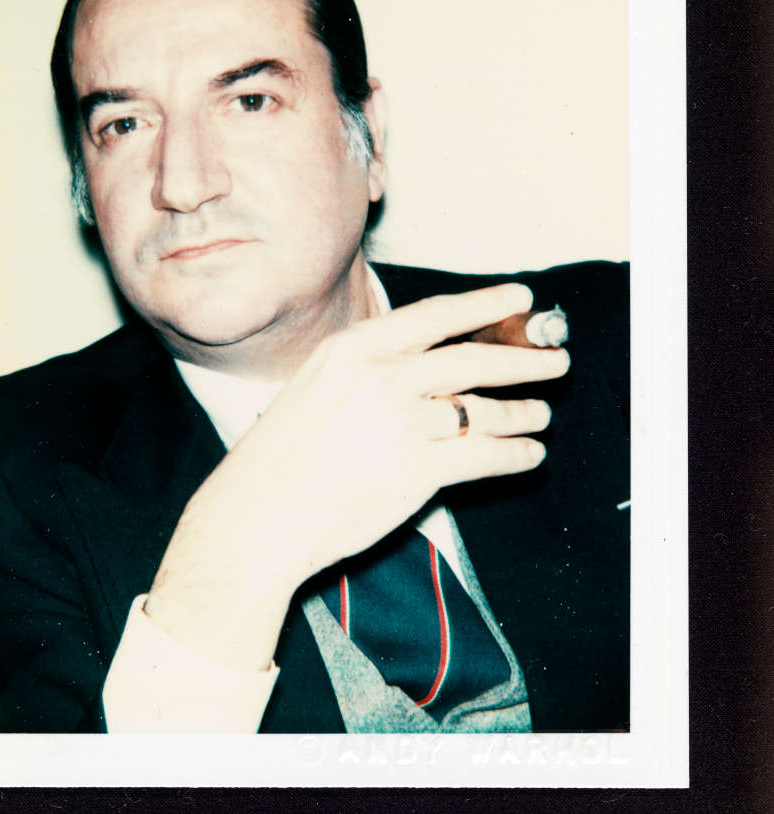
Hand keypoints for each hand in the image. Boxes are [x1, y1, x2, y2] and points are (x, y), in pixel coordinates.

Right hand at [145, 283, 568, 667]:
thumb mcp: (313, 386)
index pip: (437, 315)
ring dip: (524, 411)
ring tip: (541, 413)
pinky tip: (529, 454)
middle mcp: (383, 378)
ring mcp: (403, 424)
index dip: (486, 304)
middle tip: (555, 360)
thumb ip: (368, 368)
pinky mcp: (420, 472)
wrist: (258, 515)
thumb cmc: (279, 455)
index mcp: (353, 350)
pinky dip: (517, 454)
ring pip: (486, 410)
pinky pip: (487, 455)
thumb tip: (429, 363)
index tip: (519, 298)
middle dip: (525, 359)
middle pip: (475, 359)